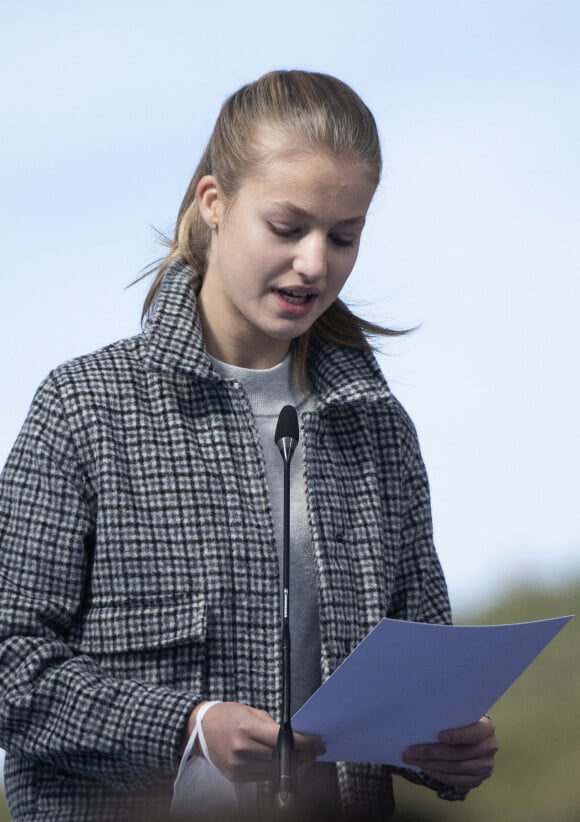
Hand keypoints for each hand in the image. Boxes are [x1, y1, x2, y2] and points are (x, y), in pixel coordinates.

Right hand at [185, 701, 324, 782]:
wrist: (200, 731)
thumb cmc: (227, 716)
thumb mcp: (250, 712)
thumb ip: (271, 725)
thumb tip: (293, 735)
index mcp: (246, 729)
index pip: (281, 739)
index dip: (302, 742)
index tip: (316, 741)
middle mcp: (242, 750)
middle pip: (280, 757)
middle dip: (302, 754)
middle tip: (316, 749)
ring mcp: (239, 767)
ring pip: (274, 770)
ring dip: (293, 764)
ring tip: (306, 757)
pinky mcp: (237, 777)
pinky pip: (263, 776)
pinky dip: (277, 770)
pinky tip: (286, 763)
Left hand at [402, 715, 497, 788]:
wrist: (473, 737)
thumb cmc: (460, 721)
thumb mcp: (459, 714)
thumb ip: (449, 715)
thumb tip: (421, 716)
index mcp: (487, 727)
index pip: (475, 733)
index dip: (457, 736)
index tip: (439, 736)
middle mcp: (489, 747)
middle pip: (459, 753)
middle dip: (432, 752)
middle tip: (410, 750)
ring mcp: (485, 766)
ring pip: (455, 768)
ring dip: (431, 764)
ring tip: (412, 759)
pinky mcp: (477, 779)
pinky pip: (456, 780)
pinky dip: (438, 775)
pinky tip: (424, 768)